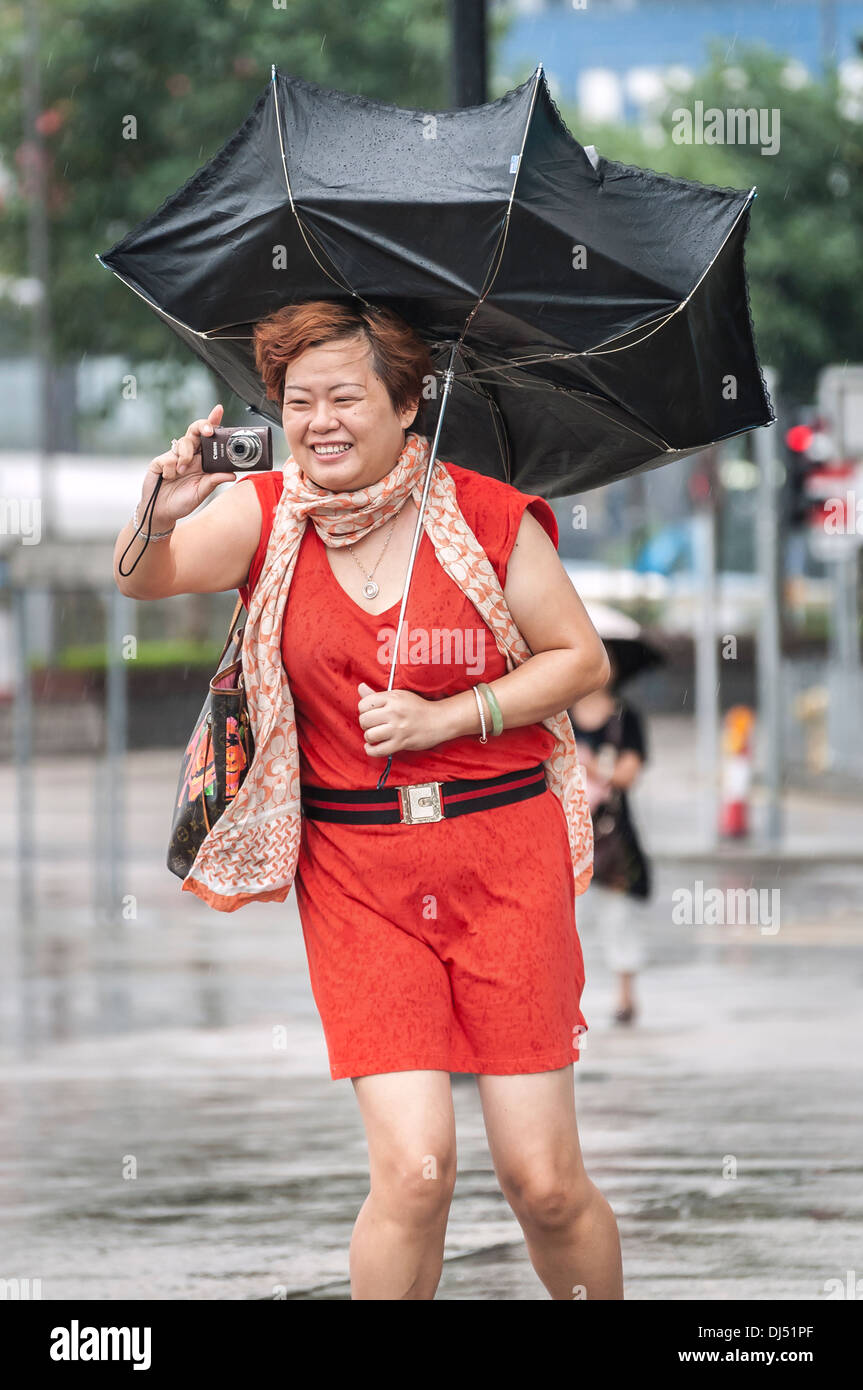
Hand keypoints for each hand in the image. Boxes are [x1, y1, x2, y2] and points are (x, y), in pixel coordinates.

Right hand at [138, 403, 236, 529]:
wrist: (163, 512)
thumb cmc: (183, 501)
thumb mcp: (202, 491)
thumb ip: (214, 481)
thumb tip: (232, 474)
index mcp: (201, 459)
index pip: (208, 437)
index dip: (212, 421)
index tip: (218, 410)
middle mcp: (188, 454)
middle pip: (194, 430)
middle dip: (202, 427)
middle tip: (208, 432)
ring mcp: (173, 456)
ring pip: (182, 443)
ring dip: (185, 457)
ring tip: (182, 472)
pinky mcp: (159, 462)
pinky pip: (168, 458)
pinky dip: (170, 469)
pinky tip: (169, 478)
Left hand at [357, 681, 449, 756]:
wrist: (439, 720)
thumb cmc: (418, 708)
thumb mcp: (399, 696)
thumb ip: (377, 695)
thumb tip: (360, 687)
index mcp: (392, 698)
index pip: (364, 704)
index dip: (364, 710)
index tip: (371, 713)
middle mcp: (394, 712)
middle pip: (364, 720)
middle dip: (365, 724)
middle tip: (373, 725)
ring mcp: (398, 729)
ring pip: (369, 735)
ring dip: (369, 737)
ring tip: (375, 735)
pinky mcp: (401, 743)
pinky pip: (378, 750)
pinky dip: (371, 750)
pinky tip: (371, 747)